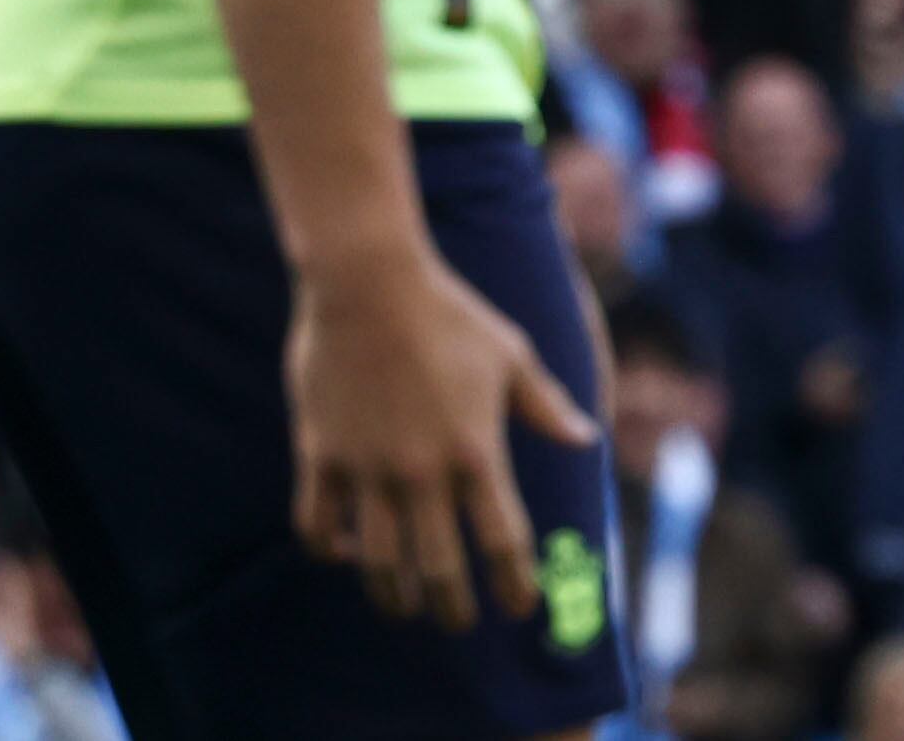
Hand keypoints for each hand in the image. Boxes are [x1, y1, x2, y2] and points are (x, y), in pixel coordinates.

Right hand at [287, 246, 597, 632]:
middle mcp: (422, 471)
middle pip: (439, 568)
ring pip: (377, 561)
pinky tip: (346, 554)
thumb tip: (586, 440)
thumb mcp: (511, 356)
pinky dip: (330, 550)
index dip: (514, 583)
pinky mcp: (322, 454)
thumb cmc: (450, 315)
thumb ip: (545, 406)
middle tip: (460, 622)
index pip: (503, 540)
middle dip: (453, 607)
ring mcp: (367, 467)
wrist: (369, 282)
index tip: (521, 607)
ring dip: (394, 595)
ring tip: (406, 607)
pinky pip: (317, 523)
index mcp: (476, 451)